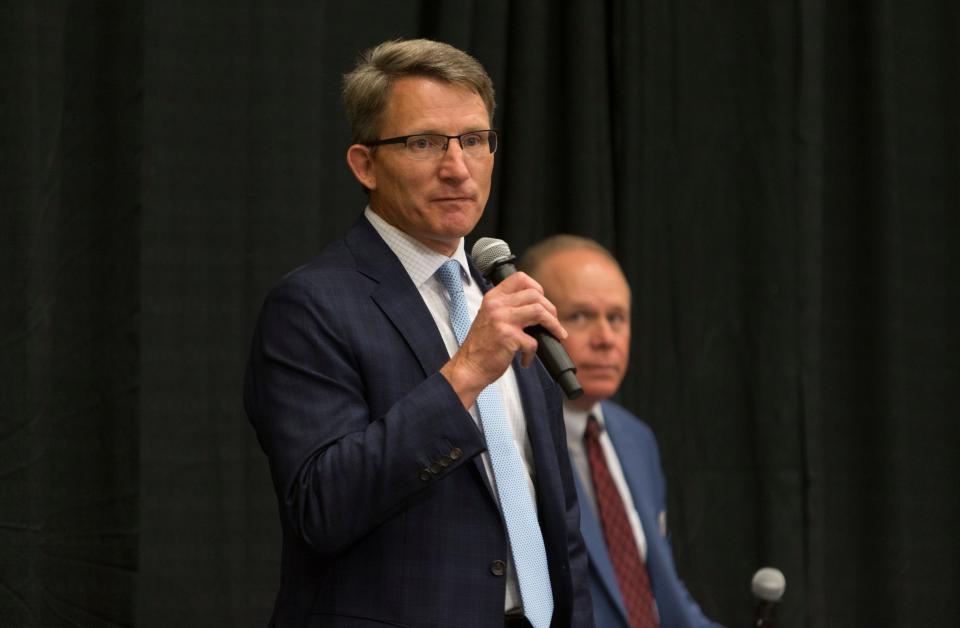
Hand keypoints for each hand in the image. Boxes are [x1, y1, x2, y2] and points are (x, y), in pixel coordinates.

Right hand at [439, 271, 566, 408]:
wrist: (468, 367)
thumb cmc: (480, 347)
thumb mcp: (489, 318)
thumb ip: (507, 308)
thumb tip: (536, 308)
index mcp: (493, 298)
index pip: (520, 278)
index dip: (536, 287)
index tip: (542, 301)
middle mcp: (497, 305)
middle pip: (535, 295)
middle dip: (550, 309)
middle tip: (553, 322)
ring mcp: (503, 320)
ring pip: (540, 311)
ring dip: (553, 324)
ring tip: (555, 334)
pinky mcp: (509, 337)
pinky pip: (533, 341)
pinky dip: (532, 353)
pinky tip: (524, 359)